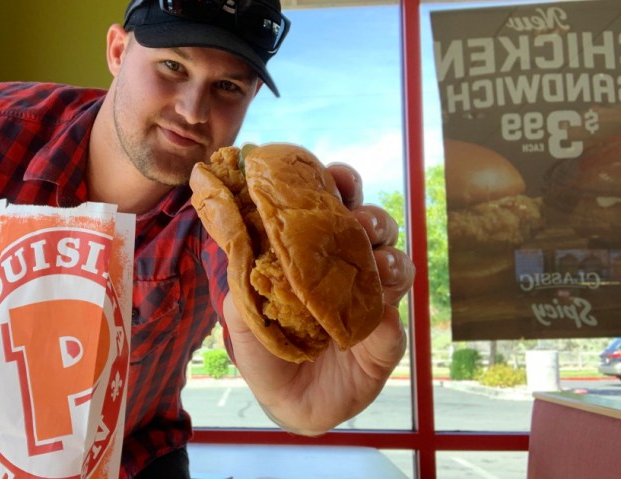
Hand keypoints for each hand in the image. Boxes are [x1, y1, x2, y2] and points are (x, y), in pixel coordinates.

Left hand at [222, 162, 414, 434]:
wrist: (283, 401)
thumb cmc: (264, 347)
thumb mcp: (242, 311)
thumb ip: (243, 276)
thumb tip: (243, 239)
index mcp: (318, 253)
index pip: (335, 207)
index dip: (340, 185)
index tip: (336, 176)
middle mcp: (350, 270)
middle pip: (374, 228)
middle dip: (370, 218)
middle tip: (358, 222)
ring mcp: (372, 302)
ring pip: (396, 264)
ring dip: (389, 257)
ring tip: (375, 262)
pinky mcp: (386, 341)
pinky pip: (397, 322)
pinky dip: (389, 316)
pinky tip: (378, 316)